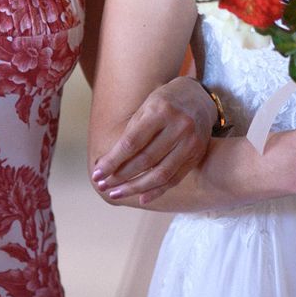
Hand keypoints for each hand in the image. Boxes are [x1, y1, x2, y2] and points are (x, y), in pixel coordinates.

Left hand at [93, 77, 213, 204]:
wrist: (199, 98)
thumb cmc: (164, 103)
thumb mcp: (145, 108)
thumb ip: (130, 134)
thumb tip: (106, 165)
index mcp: (161, 110)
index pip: (132, 143)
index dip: (112, 161)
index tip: (97, 174)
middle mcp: (179, 126)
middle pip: (145, 160)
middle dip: (121, 176)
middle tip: (103, 186)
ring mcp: (191, 141)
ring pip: (161, 174)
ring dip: (135, 188)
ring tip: (116, 193)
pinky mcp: (197, 154)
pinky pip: (175, 178)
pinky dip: (157, 191)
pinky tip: (141, 198)